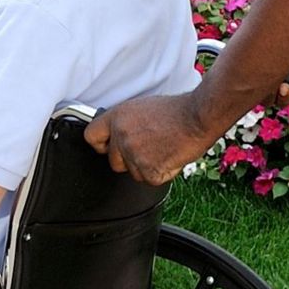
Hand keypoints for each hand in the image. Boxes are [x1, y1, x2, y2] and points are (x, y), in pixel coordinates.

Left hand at [83, 94, 217, 185]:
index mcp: (117, 117)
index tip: (107, 147)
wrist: (198, 117)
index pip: (91, 136)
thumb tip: (120, 136)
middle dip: (128, 160)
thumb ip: (126, 123)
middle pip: (114, 161)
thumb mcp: (142, 108)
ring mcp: (134, 155)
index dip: (101, 144)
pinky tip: (170, 157)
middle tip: (149, 148)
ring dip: (147, 167)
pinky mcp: (148, 170)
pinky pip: (151, 180)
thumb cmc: (177, 110)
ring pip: (133, 173)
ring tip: (163, 148)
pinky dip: (162, 173)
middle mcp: (121, 136)